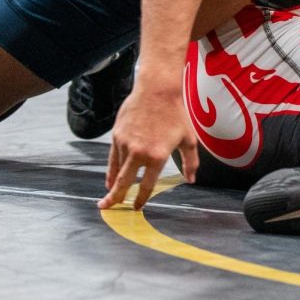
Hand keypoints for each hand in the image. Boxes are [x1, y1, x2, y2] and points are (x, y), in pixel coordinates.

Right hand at [98, 86, 198, 210]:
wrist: (157, 90)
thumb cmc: (175, 114)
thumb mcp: (188, 139)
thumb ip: (190, 162)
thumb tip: (191, 180)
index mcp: (157, 156)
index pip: (146, 185)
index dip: (141, 199)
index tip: (137, 207)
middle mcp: (139, 152)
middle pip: (124, 182)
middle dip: (116, 198)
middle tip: (108, 209)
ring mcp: (126, 144)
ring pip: (118, 170)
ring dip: (114, 184)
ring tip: (110, 196)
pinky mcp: (117, 135)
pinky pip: (112, 158)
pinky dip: (110, 171)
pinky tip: (108, 180)